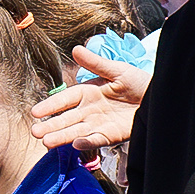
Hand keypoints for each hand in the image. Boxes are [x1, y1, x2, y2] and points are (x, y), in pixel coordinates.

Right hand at [29, 47, 149, 149]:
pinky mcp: (112, 135)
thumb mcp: (117, 70)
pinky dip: (87, 142)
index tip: (35, 112)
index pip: (65, 99)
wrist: (159, 97)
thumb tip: (76, 49)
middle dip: (51, 126)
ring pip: (76, 131)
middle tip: (35, 132)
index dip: (51, 105)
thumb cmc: (138, 81)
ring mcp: (99, 124)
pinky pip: (97, 139)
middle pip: (67, 119)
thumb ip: (96, 63)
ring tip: (46, 142)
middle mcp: (89, 110)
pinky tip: (76, 144)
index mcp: (88, 92)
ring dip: (62, 137)